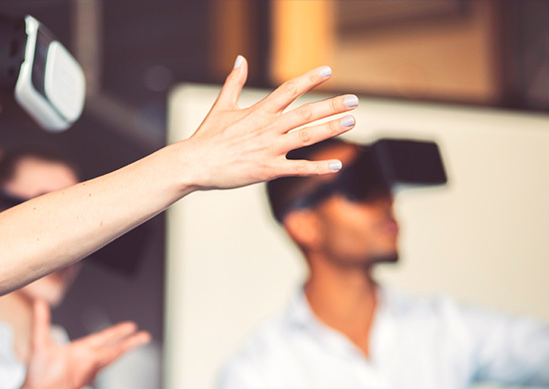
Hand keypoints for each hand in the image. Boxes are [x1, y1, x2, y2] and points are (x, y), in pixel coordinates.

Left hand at [20, 300, 149, 388]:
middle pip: (112, 349)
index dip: (117, 332)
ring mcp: (85, 372)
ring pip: (107, 359)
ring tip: (136, 341)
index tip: (131, 326)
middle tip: (145, 336)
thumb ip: (41, 321)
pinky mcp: (80, 382)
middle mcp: (86, 360)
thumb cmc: (37, 372)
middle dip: (128, 342)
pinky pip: (91, 371)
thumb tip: (39, 303)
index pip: (103, 339)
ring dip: (121, 350)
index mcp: (80, 350)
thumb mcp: (39, 341)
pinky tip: (97, 359)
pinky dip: (96, 365)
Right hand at [181, 56, 357, 189]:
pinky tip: (337, 165)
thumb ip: (235, 82)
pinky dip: (319, 167)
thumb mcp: (221, 105)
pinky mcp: (268, 169)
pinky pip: (299, 168)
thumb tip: (240, 59)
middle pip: (306, 112)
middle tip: (354, 100)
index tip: (327, 72)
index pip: (289, 90)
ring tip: (350, 121)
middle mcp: (268, 128)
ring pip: (307, 136)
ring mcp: (269, 149)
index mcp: (258, 111)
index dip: (309, 79)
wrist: (194, 163)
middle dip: (331, 105)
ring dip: (331, 128)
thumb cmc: (206, 137)